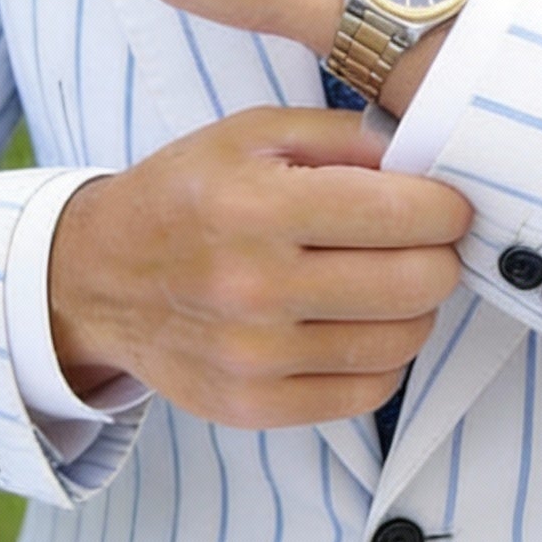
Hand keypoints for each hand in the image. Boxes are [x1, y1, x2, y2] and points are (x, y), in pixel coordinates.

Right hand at [47, 108, 473, 429]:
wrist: (96, 278)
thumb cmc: (185, 196)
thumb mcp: (250, 134)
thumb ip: (343, 134)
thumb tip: (427, 157)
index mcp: (256, 205)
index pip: (402, 214)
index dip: (445, 208)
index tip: (443, 205)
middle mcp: (253, 285)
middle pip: (418, 284)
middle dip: (440, 256)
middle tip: (423, 244)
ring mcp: (253, 356)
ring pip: (403, 341)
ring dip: (414, 309)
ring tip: (385, 282)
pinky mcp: (253, 407)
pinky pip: (370, 392)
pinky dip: (382, 358)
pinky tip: (356, 325)